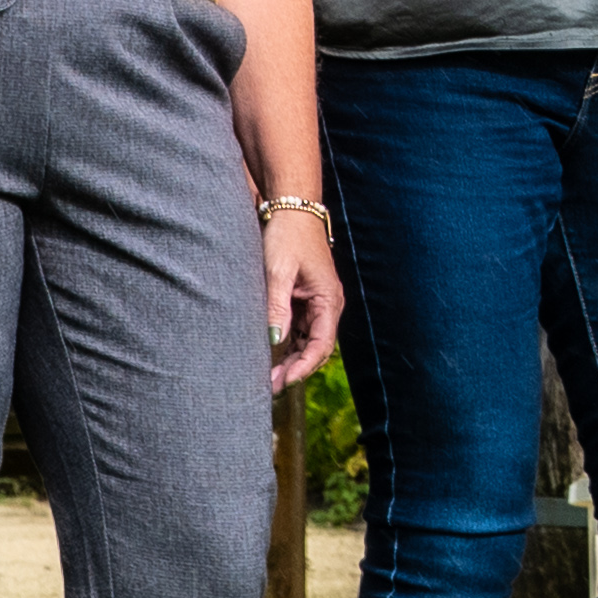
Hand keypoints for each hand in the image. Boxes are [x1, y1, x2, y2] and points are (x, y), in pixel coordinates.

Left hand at [261, 212, 344, 394]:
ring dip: (292, 360)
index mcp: (328, 299)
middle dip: (296, 369)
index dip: (304, 367)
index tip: (283, 382)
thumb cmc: (287, 236)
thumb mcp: (278, 272)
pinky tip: (272, 357)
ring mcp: (318, 303)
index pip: (321, 344)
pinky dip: (289, 346)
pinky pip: (301, 330)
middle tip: (271, 388)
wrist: (291, 209)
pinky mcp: (306, 300)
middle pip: (316, 348)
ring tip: (269, 379)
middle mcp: (328, 304)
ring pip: (308, 342)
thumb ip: (277, 307)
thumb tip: (274, 341)